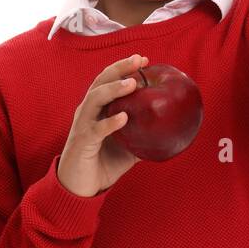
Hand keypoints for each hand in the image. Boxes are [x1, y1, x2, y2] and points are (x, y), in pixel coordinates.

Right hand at [56, 54, 147, 197]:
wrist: (78, 188)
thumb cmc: (101, 164)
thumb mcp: (128, 148)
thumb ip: (143, 136)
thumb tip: (169, 133)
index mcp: (97, 109)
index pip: (108, 81)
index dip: (124, 68)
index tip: (144, 60)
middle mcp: (87, 112)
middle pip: (100, 82)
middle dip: (119, 69)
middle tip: (138, 60)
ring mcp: (83, 126)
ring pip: (95, 99)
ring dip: (113, 90)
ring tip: (131, 84)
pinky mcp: (82, 143)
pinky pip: (95, 129)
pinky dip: (109, 122)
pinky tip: (123, 118)